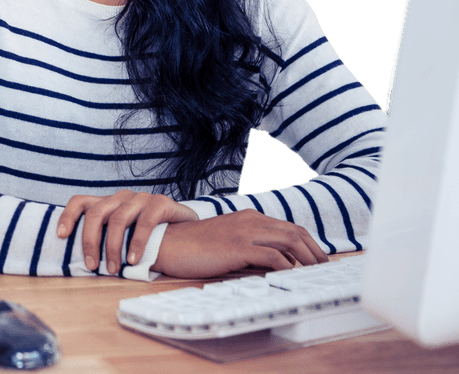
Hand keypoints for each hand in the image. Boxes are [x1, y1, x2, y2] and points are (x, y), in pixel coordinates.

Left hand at [56, 190, 198, 273]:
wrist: (196, 240)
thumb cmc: (156, 244)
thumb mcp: (127, 242)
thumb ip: (107, 243)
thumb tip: (79, 262)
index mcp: (110, 204)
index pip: (80, 202)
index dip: (67, 216)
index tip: (60, 236)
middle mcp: (123, 197)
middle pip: (96, 212)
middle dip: (89, 240)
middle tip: (91, 266)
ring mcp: (142, 198)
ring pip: (118, 218)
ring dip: (112, 246)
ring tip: (113, 269)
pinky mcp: (162, 203)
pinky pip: (144, 221)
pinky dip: (136, 242)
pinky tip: (134, 261)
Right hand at [153, 210, 329, 277]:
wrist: (169, 244)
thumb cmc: (196, 247)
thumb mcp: (229, 243)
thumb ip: (252, 249)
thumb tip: (278, 264)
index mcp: (249, 217)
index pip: (289, 227)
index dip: (309, 243)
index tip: (319, 259)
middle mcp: (250, 220)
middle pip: (295, 231)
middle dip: (315, 250)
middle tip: (326, 268)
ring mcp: (244, 232)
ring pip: (289, 241)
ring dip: (308, 258)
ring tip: (317, 273)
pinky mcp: (237, 247)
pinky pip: (272, 255)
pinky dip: (287, 266)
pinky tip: (292, 276)